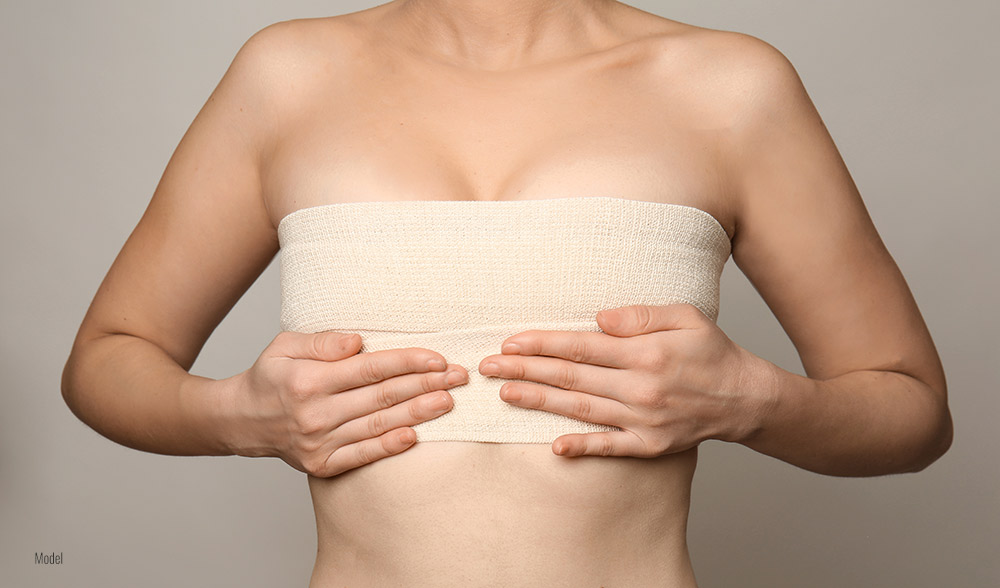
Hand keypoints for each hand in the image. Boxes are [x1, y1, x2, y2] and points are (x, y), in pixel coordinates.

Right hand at [228, 331, 467, 476]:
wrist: (240, 421)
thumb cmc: (270, 377)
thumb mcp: (285, 346)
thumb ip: (322, 342)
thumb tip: (358, 342)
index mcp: (308, 380)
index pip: (369, 369)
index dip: (406, 363)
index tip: (437, 359)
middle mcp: (315, 414)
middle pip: (381, 397)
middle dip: (425, 385)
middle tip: (458, 377)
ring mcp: (319, 443)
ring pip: (378, 425)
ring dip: (417, 413)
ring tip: (448, 402)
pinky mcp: (321, 465)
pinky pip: (362, 454)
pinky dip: (389, 446)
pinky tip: (415, 435)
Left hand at [478, 303, 766, 457]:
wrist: (745, 398)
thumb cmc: (711, 351)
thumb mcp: (685, 316)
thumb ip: (640, 316)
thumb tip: (598, 319)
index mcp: (645, 353)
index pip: (580, 345)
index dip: (542, 343)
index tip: (510, 341)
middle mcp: (640, 388)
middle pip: (571, 377)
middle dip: (525, 370)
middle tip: (487, 366)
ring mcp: (643, 420)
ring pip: (580, 409)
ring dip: (539, 402)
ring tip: (505, 394)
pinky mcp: (650, 446)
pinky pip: (610, 448)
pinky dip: (582, 447)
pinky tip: (554, 447)